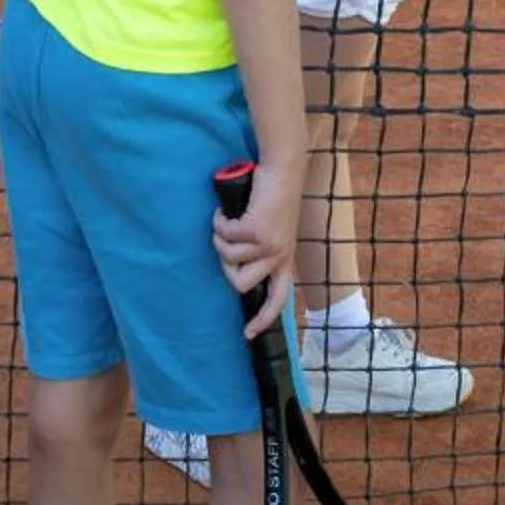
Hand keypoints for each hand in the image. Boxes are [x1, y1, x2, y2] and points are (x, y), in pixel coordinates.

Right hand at [211, 156, 302, 336]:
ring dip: (220, 239)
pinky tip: (226, 210)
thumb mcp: (274, 230)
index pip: (278, 299)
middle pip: (242, 284)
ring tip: (227, 220)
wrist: (283, 170)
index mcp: (285, 259)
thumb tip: (234, 264)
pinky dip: (219, 221)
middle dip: (225, 266)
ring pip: (228, 258)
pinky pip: (223, 235)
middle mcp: (279, 256)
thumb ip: (260, 249)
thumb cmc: (274, 197)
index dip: (263, 319)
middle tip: (225, 243)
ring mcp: (268, 244)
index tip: (248, 334)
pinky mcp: (256, 230)